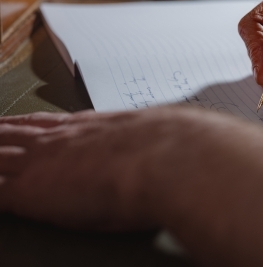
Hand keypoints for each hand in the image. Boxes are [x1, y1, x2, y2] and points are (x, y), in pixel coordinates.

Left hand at [0, 109, 262, 266]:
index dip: (42, 126)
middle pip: (29, 132)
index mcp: (110, 130)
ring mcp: (53, 159)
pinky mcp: (36, 187)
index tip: (24, 123)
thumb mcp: (183, 145)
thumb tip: (196, 160)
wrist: (189, 162)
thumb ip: (176, 153)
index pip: (67, 125)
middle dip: (7, 131)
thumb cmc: (193, 156)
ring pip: (4, 150)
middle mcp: (78, 137)